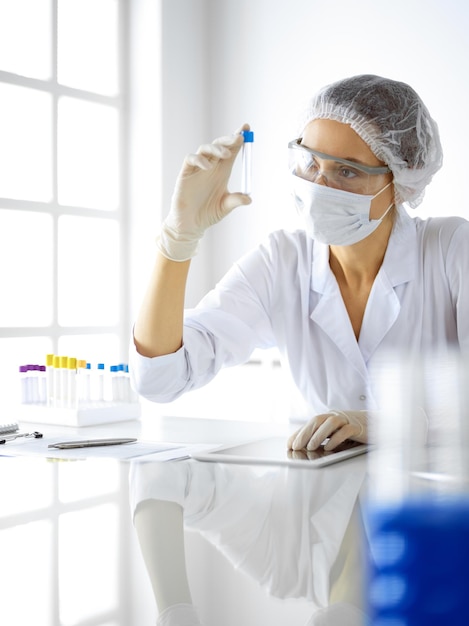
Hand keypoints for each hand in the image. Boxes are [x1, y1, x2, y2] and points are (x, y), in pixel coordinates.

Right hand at [157, 125, 252, 260]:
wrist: (190, 224)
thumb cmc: (208, 214)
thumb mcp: (225, 207)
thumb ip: (235, 201)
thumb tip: (248, 199)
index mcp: (222, 171)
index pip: (232, 150)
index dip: (239, 139)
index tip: (247, 129)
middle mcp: (211, 167)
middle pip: (220, 145)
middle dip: (230, 139)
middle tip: (239, 138)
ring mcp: (198, 169)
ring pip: (206, 148)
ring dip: (217, 148)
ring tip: (226, 154)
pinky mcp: (186, 173)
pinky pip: (191, 159)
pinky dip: (199, 159)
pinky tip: (207, 167)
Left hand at [287, 410, 367, 451]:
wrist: (378, 424)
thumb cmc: (354, 431)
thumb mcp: (336, 433)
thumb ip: (324, 437)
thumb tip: (306, 448)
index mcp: (329, 417)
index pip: (311, 423)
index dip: (299, 433)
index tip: (289, 444)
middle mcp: (336, 416)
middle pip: (317, 420)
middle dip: (305, 433)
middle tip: (296, 446)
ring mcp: (348, 420)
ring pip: (330, 423)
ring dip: (318, 435)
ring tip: (310, 447)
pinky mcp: (358, 427)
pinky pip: (346, 430)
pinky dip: (336, 439)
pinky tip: (330, 447)